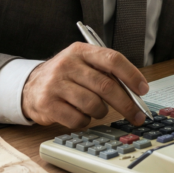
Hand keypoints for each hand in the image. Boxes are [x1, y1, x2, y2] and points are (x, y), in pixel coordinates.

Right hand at [22, 42, 149, 128]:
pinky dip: (85, 121)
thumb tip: (135, 91)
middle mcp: (67, 64)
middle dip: (126, 104)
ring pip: (93, 104)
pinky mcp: (47, 104)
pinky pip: (78, 119)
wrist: (30, 86)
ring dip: (101, 112)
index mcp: (80, 51)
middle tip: (137, 115)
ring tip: (97, 110)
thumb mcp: (82, 64)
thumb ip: (106, 72)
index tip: (143, 90)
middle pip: (106, 86)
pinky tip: (81, 115)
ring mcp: (55, 84)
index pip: (112, 59)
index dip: (131, 75)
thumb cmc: (65, 77)